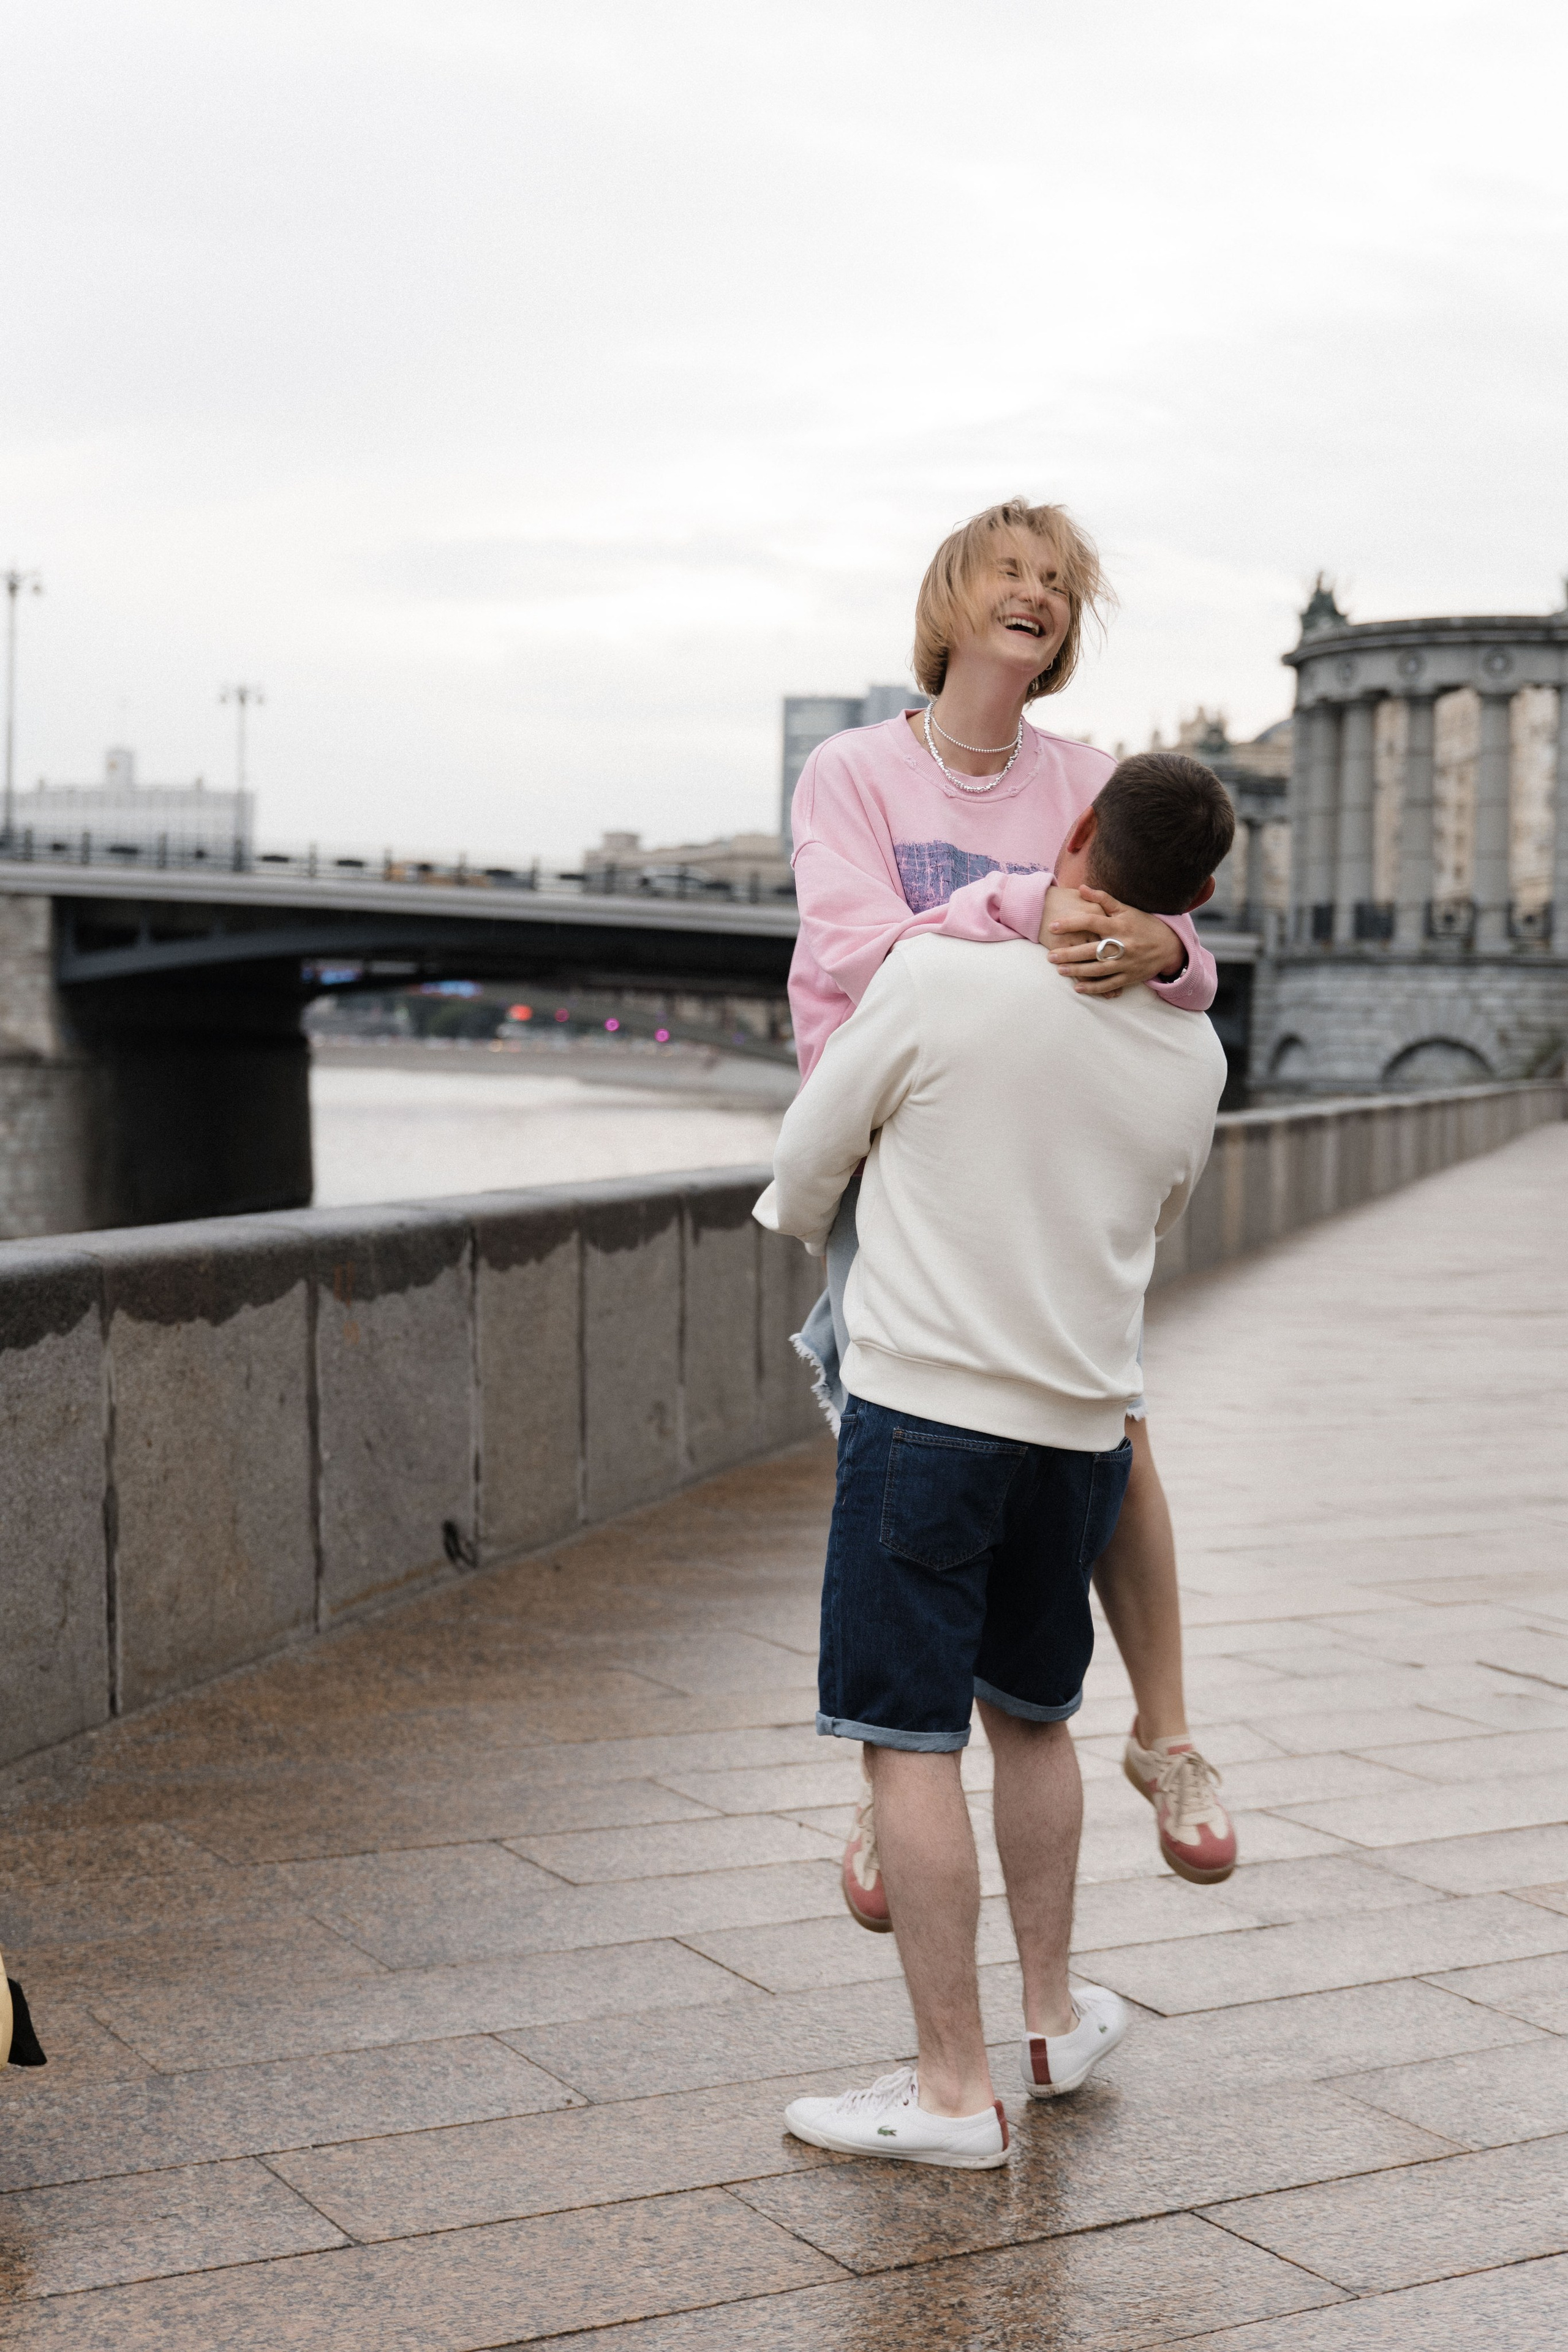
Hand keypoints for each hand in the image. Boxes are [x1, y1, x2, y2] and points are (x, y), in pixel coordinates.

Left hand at [1042, 887, 1184, 997]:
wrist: (1170, 946)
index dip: (1070, 923)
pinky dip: (1093, 987)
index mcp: (1119, 925)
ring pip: (1097, 969)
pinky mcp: (1129, 977)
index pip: (1091, 922)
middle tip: (1050, 956)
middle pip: (1091, 950)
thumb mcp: (1125, 909)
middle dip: (1069, 954)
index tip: (1052, 926)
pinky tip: (1078, 987)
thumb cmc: (1143, 925)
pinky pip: (1109, 984)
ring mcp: (1126, 963)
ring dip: (1077, 971)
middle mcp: (1122, 945)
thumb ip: (1102, 899)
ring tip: (1059, 970)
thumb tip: (1080, 887)